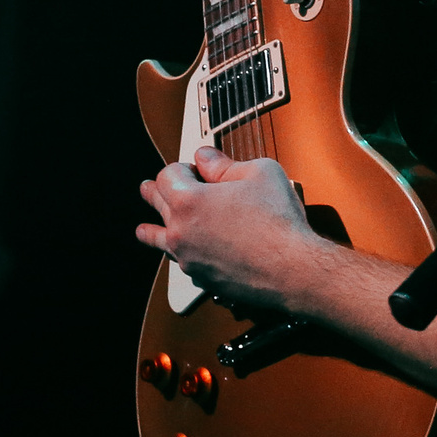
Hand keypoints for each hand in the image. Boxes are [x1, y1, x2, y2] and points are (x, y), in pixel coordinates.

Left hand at [137, 145, 326, 311]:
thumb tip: (205, 158)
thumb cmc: (279, 221)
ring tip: (143, 230)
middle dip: (154, 192)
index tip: (195, 168)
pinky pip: (182, 261)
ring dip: (151, 230)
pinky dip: (182, 253)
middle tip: (146, 189)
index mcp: (188, 201)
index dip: (181, 167)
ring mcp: (189, 258)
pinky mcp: (202, 278)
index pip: (166, 174)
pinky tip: (186, 252)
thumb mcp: (259, 173)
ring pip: (160, 241)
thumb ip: (224, 163)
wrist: (292, 269)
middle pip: (156, 205)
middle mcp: (180, 232)